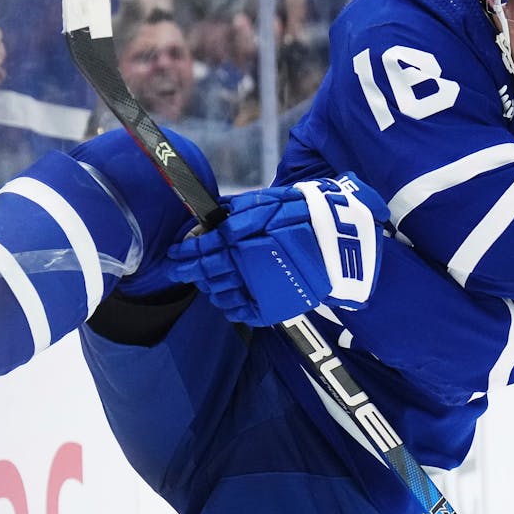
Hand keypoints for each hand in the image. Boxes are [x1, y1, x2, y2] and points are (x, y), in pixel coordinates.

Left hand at [166, 174, 390, 325]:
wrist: (340, 239)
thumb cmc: (302, 213)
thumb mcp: (266, 201)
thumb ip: (235, 211)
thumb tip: (210, 217)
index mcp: (239, 238)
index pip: (200, 249)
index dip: (183, 253)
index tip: (174, 254)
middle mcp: (243, 264)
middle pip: (206, 272)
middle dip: (189, 271)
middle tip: (179, 270)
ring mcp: (257, 288)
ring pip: (220, 293)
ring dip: (209, 287)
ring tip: (205, 283)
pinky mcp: (272, 305)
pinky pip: (241, 311)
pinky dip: (229, 306)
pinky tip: (226, 300)